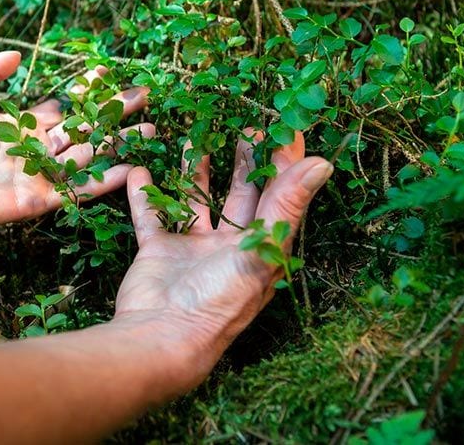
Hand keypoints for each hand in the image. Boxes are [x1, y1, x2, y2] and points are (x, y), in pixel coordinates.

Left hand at [0, 51, 151, 232]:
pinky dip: (104, 182)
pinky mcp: (34, 200)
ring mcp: (37, 176)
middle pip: (85, 130)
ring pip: (89, 159)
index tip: (108, 71)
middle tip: (146, 97)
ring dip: (120, 146)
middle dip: (115, 114)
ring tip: (152, 131)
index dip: (85, 90)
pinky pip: (75, 191)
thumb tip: (17, 54)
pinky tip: (131, 170)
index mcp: (19, 126)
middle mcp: (34, 151)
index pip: (63, 107)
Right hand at [113, 130, 331, 386]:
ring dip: (196, 171)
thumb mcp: (261, 250)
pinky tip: (140, 170)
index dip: (285, 164)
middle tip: (247, 128)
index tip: (288, 128)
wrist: (163, 335)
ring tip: (197, 137)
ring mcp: (193, 247)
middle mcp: (230, 246)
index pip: (280, 197)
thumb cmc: (220, 299)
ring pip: (196, 199)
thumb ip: (289, 204)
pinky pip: (152, 215)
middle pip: (241, 195)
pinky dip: (145, 194)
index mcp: (260, 248)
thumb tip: (324, 163)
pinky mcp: (158, 250)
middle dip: (246, 162)